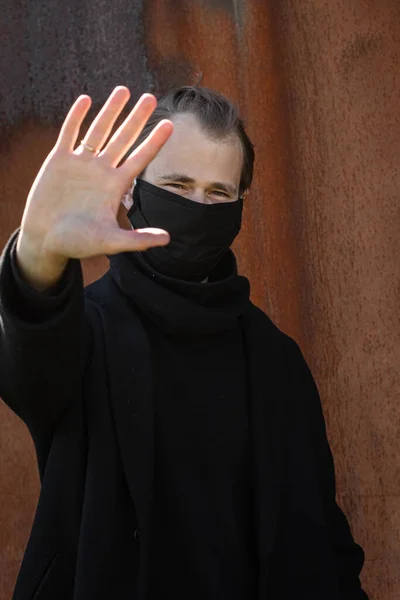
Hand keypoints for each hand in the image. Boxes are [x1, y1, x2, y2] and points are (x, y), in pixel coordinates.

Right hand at [16, 86, 172, 288]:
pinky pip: (69, 133)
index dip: (154, 142)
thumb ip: (138, 239)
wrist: (46, 240)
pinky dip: (76, 117)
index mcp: (115, 186)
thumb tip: (168, 239)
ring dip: (110, 110)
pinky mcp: (58, 160)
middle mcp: (101, 171)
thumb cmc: (78, 243)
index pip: (140, 158)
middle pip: (123, 138)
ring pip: (98, 130)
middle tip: (150, 97)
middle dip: (136, 118)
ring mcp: (81, 163)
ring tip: (123, 90)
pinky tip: (86, 100)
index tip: (171, 124)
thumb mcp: (110, 242)